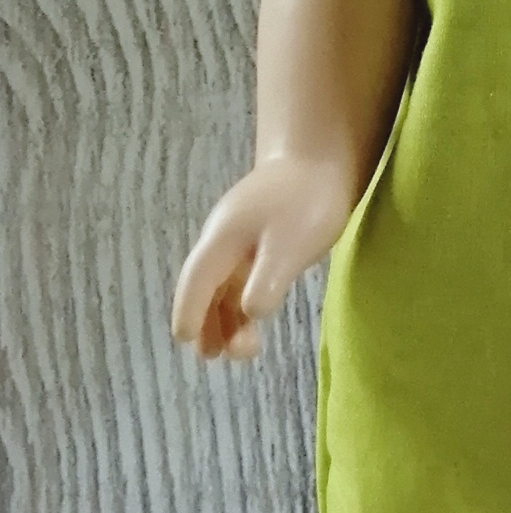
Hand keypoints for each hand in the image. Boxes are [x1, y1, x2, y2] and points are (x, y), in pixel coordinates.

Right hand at [170, 153, 356, 363]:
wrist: (323, 157)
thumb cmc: (307, 200)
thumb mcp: (289, 245)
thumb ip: (266, 279)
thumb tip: (248, 313)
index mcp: (224, 238)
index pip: (197, 279)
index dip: (189, 310)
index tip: (183, 339)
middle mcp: (225, 238)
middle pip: (205, 286)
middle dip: (206, 321)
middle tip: (213, 355)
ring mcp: (242, 237)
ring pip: (224, 284)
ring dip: (226, 316)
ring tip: (238, 350)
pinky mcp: (262, 239)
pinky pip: (242, 276)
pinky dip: (242, 301)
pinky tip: (251, 319)